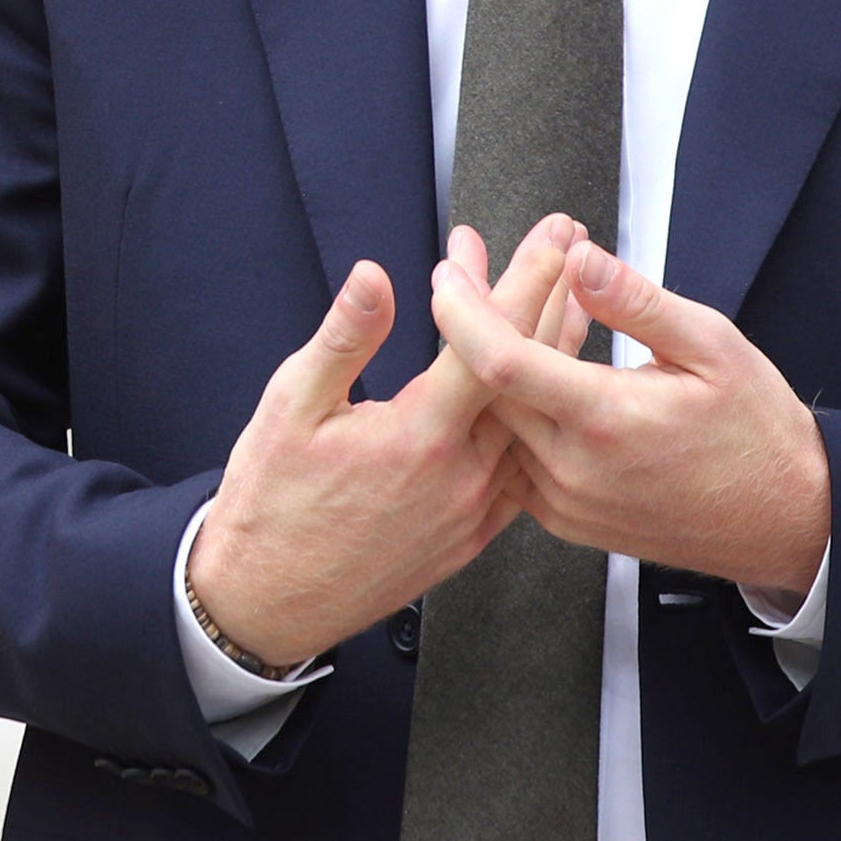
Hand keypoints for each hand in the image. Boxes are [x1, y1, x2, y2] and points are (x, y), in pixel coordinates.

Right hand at [187, 220, 578, 671]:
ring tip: (571, 306)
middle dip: (552, 301)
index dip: (525, 282)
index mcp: (417, 436)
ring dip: (553, 358)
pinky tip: (544, 397)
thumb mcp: (290, 408)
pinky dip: (539, 421)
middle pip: (528, 375)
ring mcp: (472, 511)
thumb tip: (374, 278)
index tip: (550, 241)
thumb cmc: (272, 505)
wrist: (269, 599)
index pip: (491, 343)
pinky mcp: (471, 536)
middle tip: (571, 250)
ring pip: (535, 422)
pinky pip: (523, 470)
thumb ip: (343, 339)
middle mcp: (459, 476)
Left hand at [434, 236, 830, 592]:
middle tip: (471, 267)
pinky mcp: (565, 519)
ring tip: (507, 306)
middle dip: (473, 320)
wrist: (785, 521)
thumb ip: (637, 302)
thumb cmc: (757, 431)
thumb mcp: (712, 346)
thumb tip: (579, 260)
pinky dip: (518, 407)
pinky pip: (516, 456)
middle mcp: (574, 469)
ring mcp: (565, 501)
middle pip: (488, 387)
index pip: (501, 362)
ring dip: (495, 364)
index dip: (463, 311)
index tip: (447, 272)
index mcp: (606, 420)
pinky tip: (535, 365)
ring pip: (499, 422)